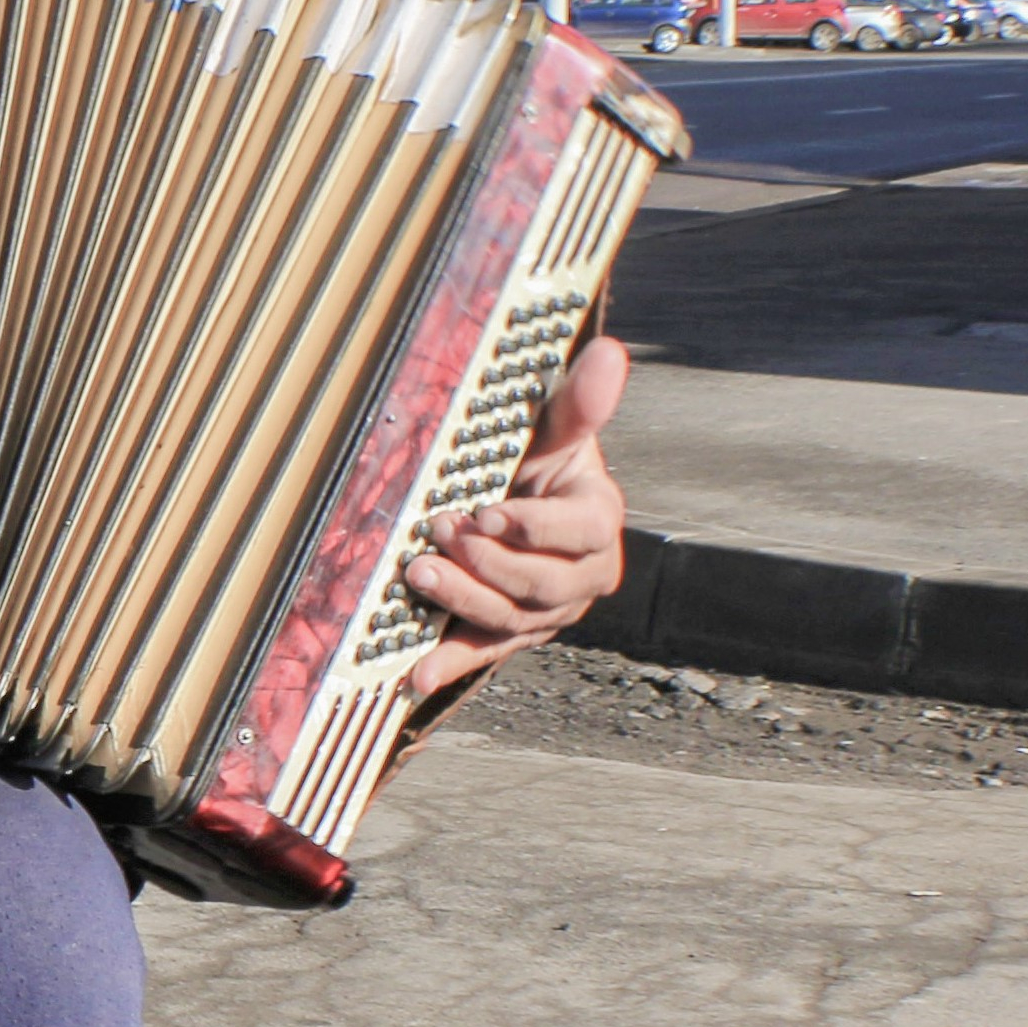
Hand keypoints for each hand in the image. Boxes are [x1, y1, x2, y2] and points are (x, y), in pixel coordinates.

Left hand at [402, 337, 628, 701]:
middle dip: (487, 562)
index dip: (535, 528)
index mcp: (597, 522)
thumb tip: (609, 352)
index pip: (579, 534)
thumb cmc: (539, 461)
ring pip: (511, 620)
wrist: (523, 499)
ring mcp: (548, 612)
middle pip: (541, 584)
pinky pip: (484, 652)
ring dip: (463, 599)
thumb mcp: (556, 429)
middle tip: (436, 532)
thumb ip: (578, 402)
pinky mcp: (511, 634)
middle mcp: (581, 576)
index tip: (487, 512)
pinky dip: (451, 664)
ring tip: (418, 573)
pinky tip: (418, 674)